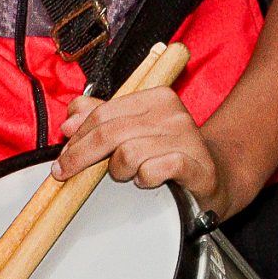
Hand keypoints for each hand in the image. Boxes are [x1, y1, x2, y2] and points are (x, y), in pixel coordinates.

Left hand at [57, 87, 251, 216]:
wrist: (215, 177)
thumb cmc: (169, 152)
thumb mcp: (133, 129)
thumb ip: (100, 118)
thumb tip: (69, 122)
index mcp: (155, 98)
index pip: (102, 113)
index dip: (77, 137)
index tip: (62, 157)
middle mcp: (172, 113)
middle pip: (110, 132)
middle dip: (82, 156)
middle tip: (68, 173)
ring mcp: (187, 138)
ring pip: (128, 153)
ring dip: (119, 170)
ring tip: (127, 175)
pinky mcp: (197, 166)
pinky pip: (155, 170)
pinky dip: (144, 179)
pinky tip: (147, 181)